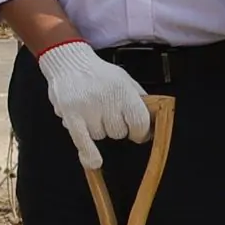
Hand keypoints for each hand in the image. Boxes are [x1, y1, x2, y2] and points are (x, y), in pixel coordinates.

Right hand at [37, 39, 152, 152]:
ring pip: (100, 136)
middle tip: (106, 113)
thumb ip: (140, 99)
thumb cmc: (99, 73)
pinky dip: (88, 153)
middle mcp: (106, 99)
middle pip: (118, 132)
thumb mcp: (125, 80)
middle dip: (115, 127)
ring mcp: (87, 108)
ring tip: (90, 111)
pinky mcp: (70, 114)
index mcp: (123, 90)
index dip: (141, 132)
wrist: (69, 62)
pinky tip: (93, 161)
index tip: (138, 133)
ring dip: (97, 129)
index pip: (140, 121)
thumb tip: (155, 121)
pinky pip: (82, 140)